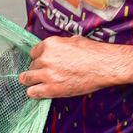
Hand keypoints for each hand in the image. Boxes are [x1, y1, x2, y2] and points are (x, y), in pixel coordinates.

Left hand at [18, 36, 132, 98]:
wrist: (105, 66)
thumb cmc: (94, 52)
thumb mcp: (74, 40)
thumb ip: (61, 45)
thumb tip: (59, 47)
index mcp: (50, 44)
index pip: (34, 52)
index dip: (38, 58)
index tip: (40, 62)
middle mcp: (46, 58)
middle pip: (32, 65)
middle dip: (36, 69)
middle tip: (42, 73)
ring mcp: (48, 74)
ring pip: (27, 78)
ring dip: (30, 80)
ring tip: (32, 83)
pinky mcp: (52, 88)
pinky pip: (33, 92)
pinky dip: (33, 92)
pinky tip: (35, 92)